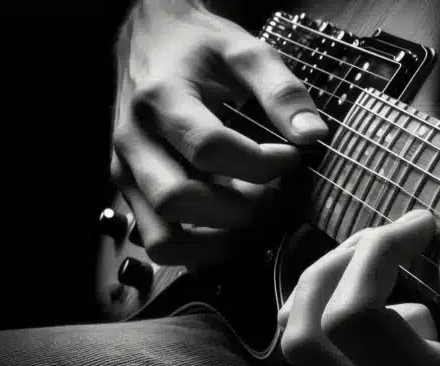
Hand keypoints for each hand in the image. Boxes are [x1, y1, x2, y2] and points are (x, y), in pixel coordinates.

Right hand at [110, 0, 327, 265]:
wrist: (149, 40)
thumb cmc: (199, 47)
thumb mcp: (244, 51)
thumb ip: (281, 90)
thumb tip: (314, 135)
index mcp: (162, 98)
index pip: (209, 149)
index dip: (259, 164)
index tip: (291, 158)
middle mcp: (134, 140)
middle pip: (178, 199)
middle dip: (238, 209)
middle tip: (271, 195)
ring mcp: (125, 171)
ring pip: (162, 236)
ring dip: (215, 241)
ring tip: (249, 218)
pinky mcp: (128, 191)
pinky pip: (157, 242)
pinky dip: (196, 250)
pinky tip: (227, 230)